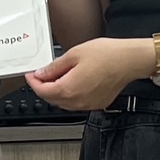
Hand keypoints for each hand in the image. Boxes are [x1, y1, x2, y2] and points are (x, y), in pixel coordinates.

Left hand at [26, 37, 152, 110]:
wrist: (129, 60)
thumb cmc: (107, 55)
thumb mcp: (74, 54)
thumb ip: (54, 67)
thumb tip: (41, 73)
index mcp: (69, 89)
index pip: (42, 91)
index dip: (33, 82)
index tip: (31, 75)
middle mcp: (78, 101)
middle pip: (52, 99)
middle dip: (43, 87)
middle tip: (42, 73)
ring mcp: (88, 105)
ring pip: (64, 103)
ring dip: (56, 92)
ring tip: (58, 75)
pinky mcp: (97, 104)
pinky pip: (77, 103)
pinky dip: (70, 94)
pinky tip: (73, 82)